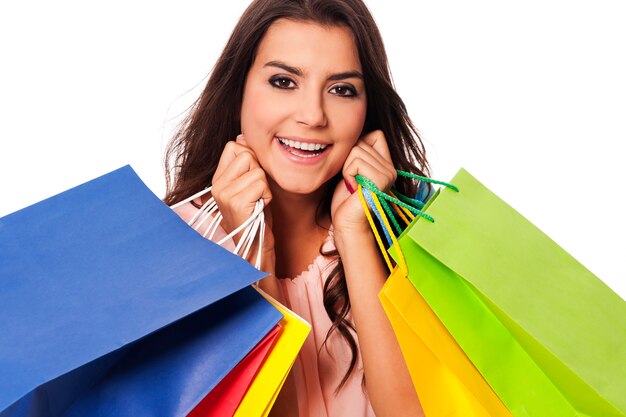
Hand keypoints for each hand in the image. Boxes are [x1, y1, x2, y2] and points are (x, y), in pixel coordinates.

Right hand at [211, 134, 274, 272]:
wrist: (256, 246)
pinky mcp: (236, 203)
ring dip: (265, 187)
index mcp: (217, 179)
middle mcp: (217, 185)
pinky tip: (259, 208)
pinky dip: (267, 196)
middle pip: (247, 155)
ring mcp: (224, 194)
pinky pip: (261, 183)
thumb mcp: (250, 185)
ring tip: (258, 202)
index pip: (234, 146)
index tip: (251, 180)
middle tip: (256, 194)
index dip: (250, 159)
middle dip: (259, 173)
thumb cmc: (257, 215)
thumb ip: (246, 162)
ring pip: (257, 170)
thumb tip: (243, 136)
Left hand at [331, 130, 396, 237]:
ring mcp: (388, 174)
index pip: (375, 134)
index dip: (357, 147)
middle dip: (348, 160)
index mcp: (386, 165)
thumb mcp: (351, 170)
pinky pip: (356, 162)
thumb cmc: (345, 200)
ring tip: (352, 186)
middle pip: (361, 141)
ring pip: (356, 150)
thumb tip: (356, 131)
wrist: (347, 223)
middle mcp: (391, 168)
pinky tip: (353, 189)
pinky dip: (347, 175)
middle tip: (351, 182)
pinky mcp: (381, 180)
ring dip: (346, 169)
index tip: (353, 170)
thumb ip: (358, 152)